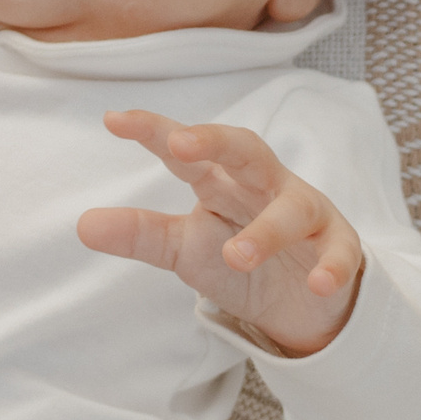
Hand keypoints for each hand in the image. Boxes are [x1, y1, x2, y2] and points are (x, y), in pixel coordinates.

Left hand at [76, 111, 363, 357]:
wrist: (302, 299)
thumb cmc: (238, 258)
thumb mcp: (185, 248)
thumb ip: (141, 234)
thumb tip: (81, 225)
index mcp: (221, 180)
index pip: (186, 151)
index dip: (153, 131)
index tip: (113, 120)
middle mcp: (265, 185)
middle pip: (246, 150)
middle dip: (216, 141)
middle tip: (180, 144)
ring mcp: (306, 213)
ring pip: (291, 208)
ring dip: (266, 230)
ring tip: (235, 256)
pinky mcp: (339, 247)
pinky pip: (339, 252)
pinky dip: (331, 266)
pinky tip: (318, 283)